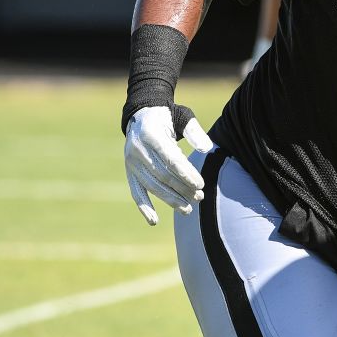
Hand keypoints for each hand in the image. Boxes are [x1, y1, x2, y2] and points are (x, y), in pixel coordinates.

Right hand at [124, 105, 212, 225]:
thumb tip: (207, 148)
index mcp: (151, 133)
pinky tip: (154, 221)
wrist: (142, 115)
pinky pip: (136, 192)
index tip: (201, 184)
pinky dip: (144, 207)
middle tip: (200, 198)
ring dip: (171, 199)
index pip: (171, 159)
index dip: (186, 173)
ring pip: (152, 186)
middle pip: (163, 175)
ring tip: (188, 209)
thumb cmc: (168, 117)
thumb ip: (194, 132)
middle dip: (182, 188)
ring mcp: (131, 162)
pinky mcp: (129, 171)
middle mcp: (137, 149)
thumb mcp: (183, 116)